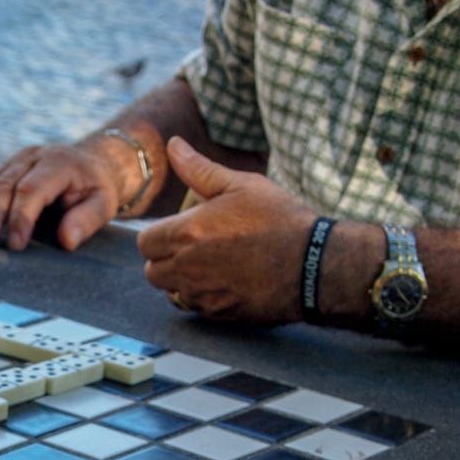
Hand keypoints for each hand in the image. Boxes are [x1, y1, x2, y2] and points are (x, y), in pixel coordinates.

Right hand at [0, 143, 120, 251]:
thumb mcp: (104, 204)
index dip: (20, 217)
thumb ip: (86, 220)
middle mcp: (30, 158)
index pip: (32, 189)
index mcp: (57, 163)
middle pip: (2, 187)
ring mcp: (12, 162)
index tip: (15, 246)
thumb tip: (66, 240)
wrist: (89, 163)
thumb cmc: (95, 190)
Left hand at [137, 137, 315, 324]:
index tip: (178, 231)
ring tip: (210, 264)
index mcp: (187, 233)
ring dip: (181, 280)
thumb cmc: (280, 220)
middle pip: (153, 272)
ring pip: (170, 292)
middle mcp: (187, 268)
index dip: (158, 236)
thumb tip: (174, 146)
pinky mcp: (218, 313)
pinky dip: (202, 297)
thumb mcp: (241, 185)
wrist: (314, 264)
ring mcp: (202, 294)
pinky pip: (194, 307)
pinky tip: (225, 281)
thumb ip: (200, 170)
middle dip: (165, 260)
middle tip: (192, 248)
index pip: (145, 243)